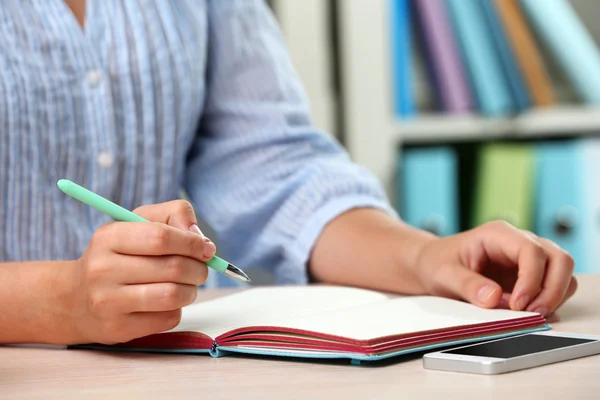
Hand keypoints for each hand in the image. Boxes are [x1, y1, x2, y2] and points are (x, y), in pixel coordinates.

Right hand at [62, 200, 215, 344]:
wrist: (75, 300)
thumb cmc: (119, 254)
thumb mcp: (138, 222)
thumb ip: (174, 215)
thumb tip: (201, 239)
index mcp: (109, 237)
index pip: (161, 237)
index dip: (192, 243)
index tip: (205, 248)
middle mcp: (102, 269)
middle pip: (173, 268)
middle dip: (198, 268)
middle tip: (200, 268)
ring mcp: (107, 302)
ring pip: (173, 296)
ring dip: (191, 290)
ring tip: (187, 285)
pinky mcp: (118, 329)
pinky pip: (167, 319)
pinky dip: (177, 309)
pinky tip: (166, 303)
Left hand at [413, 220, 576, 316]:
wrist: (431, 266)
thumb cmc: (436, 263)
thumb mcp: (443, 274)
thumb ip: (466, 285)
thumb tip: (492, 298)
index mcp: (498, 234)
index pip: (532, 250)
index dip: (531, 279)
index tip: (518, 304)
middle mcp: (518, 242)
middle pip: (558, 258)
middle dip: (551, 289)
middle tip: (532, 314)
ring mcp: (527, 259)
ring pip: (562, 272)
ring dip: (553, 296)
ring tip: (529, 315)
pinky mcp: (529, 276)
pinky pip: (553, 287)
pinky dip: (549, 301)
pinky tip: (527, 313)